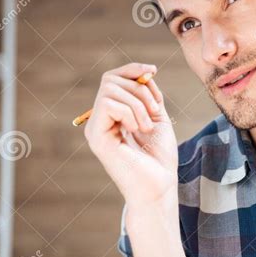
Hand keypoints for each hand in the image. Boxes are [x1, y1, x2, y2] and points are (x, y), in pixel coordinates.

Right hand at [84, 62, 177, 207]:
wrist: (159, 187)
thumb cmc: (160, 159)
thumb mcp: (158, 117)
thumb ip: (149, 94)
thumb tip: (145, 72)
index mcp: (113, 115)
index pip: (113, 79)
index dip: (132, 69)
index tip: (153, 70)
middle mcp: (100, 120)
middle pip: (111, 80)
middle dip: (139, 88)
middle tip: (155, 110)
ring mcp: (95, 129)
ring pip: (110, 89)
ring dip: (137, 103)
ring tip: (148, 126)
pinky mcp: (96, 137)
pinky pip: (109, 104)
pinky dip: (130, 112)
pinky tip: (138, 129)